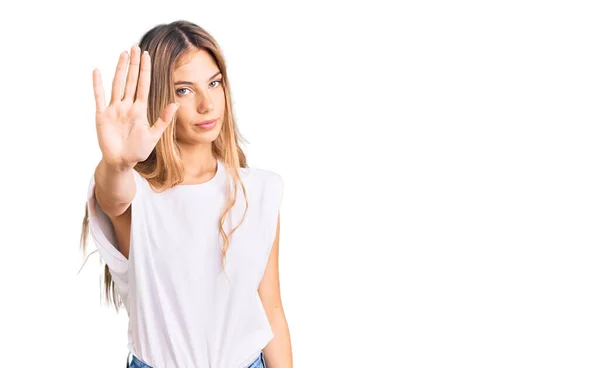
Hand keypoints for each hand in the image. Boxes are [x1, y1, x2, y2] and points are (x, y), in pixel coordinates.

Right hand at [92, 44, 178, 169]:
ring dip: (120, 69)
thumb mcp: (154, 135)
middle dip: (133, 64)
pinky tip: (98, 71)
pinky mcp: (102, 116)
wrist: (121, 162)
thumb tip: (175, 104)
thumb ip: (163, 120)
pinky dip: (98, 85)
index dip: (145, 70)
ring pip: (118, 84)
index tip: (147, 55)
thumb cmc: (137, 151)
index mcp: (139, 109)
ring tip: (123, 54)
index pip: (143, 85)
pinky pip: (99, 97)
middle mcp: (126, 106)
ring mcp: (114, 109)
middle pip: (130, 80)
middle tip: (135, 46)